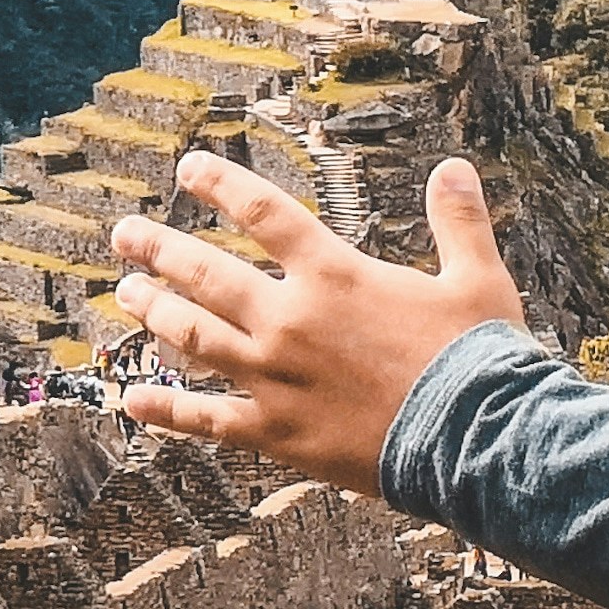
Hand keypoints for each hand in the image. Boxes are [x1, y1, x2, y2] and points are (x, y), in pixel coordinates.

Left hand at [106, 150, 525, 493]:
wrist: (477, 439)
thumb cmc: (481, 360)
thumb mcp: (479, 279)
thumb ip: (459, 220)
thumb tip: (454, 168)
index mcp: (335, 276)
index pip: (265, 213)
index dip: (222, 185)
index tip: (189, 169)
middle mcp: (291, 320)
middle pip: (206, 273)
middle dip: (159, 248)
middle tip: (127, 235)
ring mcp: (275, 377)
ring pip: (194, 335)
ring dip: (154, 311)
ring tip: (127, 294)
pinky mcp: (276, 431)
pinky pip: (207, 419)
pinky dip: (167, 410)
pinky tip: (133, 400)